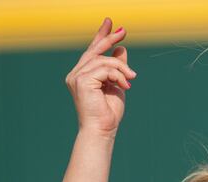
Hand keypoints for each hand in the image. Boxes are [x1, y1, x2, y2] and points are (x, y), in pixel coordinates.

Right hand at [65, 17, 137, 136]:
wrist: (103, 129)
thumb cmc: (109, 113)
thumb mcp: (117, 85)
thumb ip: (117, 69)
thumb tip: (121, 49)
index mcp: (83, 75)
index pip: (92, 52)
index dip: (101, 37)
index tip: (112, 25)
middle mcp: (76, 74)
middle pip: (94, 51)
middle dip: (109, 39)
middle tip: (123, 31)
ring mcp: (77, 77)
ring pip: (103, 60)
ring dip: (121, 68)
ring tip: (131, 78)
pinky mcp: (81, 81)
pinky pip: (105, 69)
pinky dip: (118, 75)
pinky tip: (125, 85)